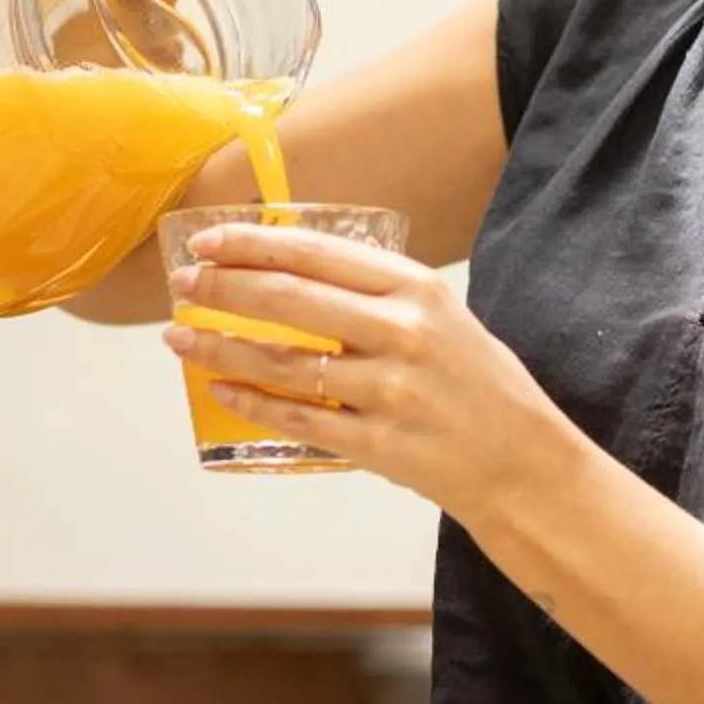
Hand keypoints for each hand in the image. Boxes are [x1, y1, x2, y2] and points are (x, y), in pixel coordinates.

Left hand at [161, 221, 576, 523]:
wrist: (524, 463)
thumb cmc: (480, 386)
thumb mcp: (443, 317)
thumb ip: (378, 295)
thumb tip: (292, 273)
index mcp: (417, 289)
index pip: (315, 253)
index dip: (251, 244)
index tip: (207, 241)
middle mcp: (401, 332)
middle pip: (288, 299)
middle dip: (222, 288)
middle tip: (183, 284)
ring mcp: (388, 390)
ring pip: (280, 361)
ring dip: (219, 346)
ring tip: (180, 337)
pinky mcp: (377, 443)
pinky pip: (296, 418)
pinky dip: (250, 403)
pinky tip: (220, 391)